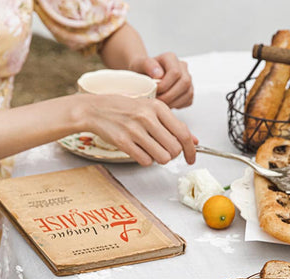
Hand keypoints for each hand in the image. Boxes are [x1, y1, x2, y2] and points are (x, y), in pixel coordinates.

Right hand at [82, 94, 196, 165]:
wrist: (95, 110)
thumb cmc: (124, 109)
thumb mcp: (151, 109)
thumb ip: (173, 125)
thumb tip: (194, 141)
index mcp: (158, 107)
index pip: (184, 133)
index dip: (191, 150)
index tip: (191, 158)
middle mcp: (148, 117)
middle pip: (174, 149)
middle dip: (172, 155)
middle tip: (164, 151)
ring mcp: (135, 130)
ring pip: (162, 157)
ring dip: (159, 158)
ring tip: (151, 150)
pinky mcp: (124, 142)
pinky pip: (145, 161)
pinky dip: (145, 160)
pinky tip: (139, 151)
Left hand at [129, 53, 193, 108]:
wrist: (144, 77)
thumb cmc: (141, 71)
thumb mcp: (139, 65)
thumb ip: (147, 65)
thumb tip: (159, 74)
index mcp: (171, 58)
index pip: (175, 72)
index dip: (165, 85)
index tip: (154, 91)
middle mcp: (182, 66)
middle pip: (185, 83)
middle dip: (170, 96)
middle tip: (157, 101)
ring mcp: (187, 78)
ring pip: (188, 93)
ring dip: (174, 102)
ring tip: (160, 104)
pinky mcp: (188, 90)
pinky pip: (188, 101)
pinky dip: (178, 105)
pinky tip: (167, 104)